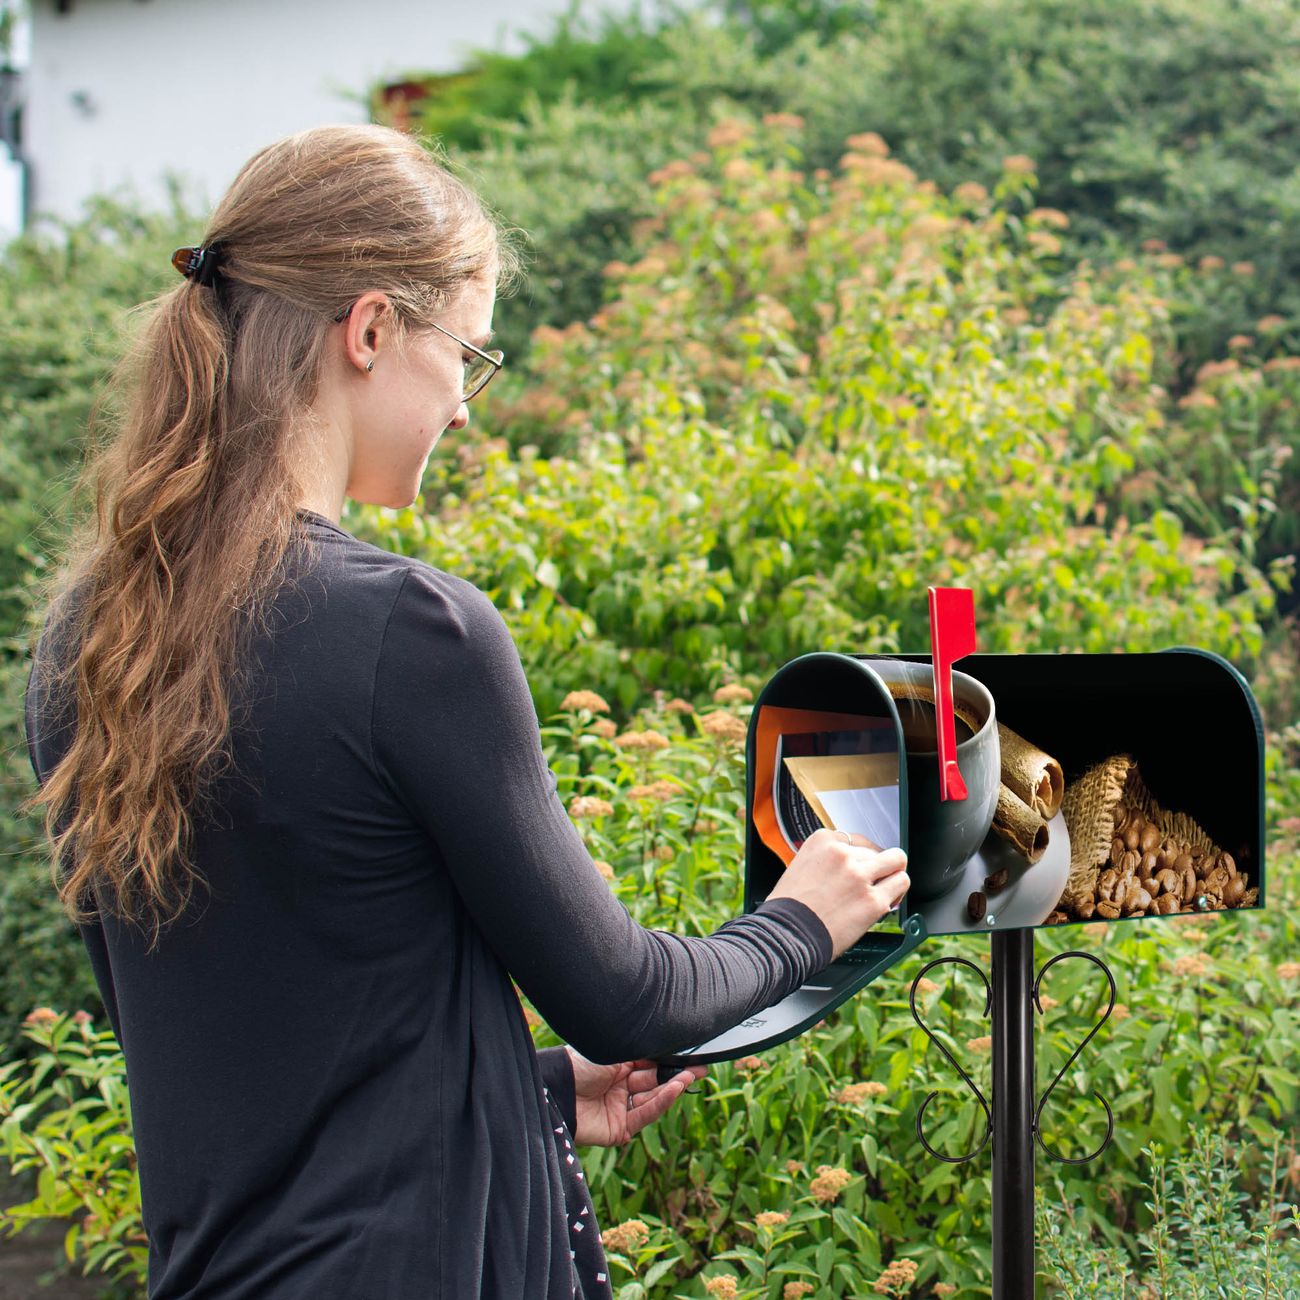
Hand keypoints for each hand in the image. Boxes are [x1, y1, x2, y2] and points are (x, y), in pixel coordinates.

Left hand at [566, 1047, 707, 1146]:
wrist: (556, 1089)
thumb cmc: (580, 1064)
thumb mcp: (614, 1052)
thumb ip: (641, 1053)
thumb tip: (668, 1044)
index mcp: (616, 1065)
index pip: (649, 1064)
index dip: (670, 1061)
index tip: (692, 1056)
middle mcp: (619, 1086)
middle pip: (654, 1082)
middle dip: (676, 1074)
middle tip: (699, 1068)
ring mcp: (619, 1108)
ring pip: (652, 1099)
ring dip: (671, 1088)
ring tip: (688, 1076)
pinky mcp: (618, 1129)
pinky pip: (644, 1115)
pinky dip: (660, 1103)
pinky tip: (673, 1089)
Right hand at [765, 827, 908, 958]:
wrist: (786, 936)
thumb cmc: (787, 909)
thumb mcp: (800, 868)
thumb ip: (824, 861)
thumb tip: (845, 866)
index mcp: (822, 842)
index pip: (856, 840)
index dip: (860, 857)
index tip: (859, 868)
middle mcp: (842, 854)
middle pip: (876, 851)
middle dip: (876, 867)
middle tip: (871, 882)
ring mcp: (859, 876)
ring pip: (897, 861)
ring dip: (892, 874)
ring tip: (885, 887)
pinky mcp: (873, 900)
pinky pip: (900, 884)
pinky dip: (897, 893)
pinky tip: (886, 902)